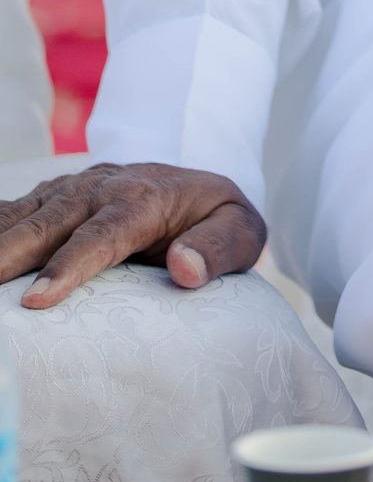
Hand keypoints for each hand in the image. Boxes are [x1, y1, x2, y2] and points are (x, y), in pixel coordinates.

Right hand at [0, 162, 265, 308]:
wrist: (196, 181)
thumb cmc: (215, 218)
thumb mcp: (240, 231)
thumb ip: (218, 249)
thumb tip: (186, 269)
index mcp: (143, 199)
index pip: (103, 234)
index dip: (69, 266)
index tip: (37, 301)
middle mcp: (100, 188)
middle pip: (48, 222)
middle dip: (8, 254)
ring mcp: (71, 189)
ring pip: (22, 214)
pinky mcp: (52, 196)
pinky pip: (13, 210)